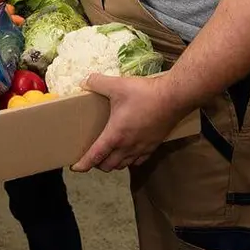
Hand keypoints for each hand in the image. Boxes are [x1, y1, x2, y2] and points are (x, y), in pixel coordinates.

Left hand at [72, 73, 189, 172]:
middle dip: (97, 164)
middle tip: (91, 157)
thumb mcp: (117, 85)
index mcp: (115, 135)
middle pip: (109, 165)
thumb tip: (84, 81)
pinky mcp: (153, 146)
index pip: (96, 155)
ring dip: (113, 164)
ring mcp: (142, 148)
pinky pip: (138, 161)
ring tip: (107, 156)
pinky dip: (129, 161)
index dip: (84, 164)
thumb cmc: (144, 93)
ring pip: (123, 165)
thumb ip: (97, 82)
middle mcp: (128, 146)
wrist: (173, 98)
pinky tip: (128, 154)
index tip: (75, 168)